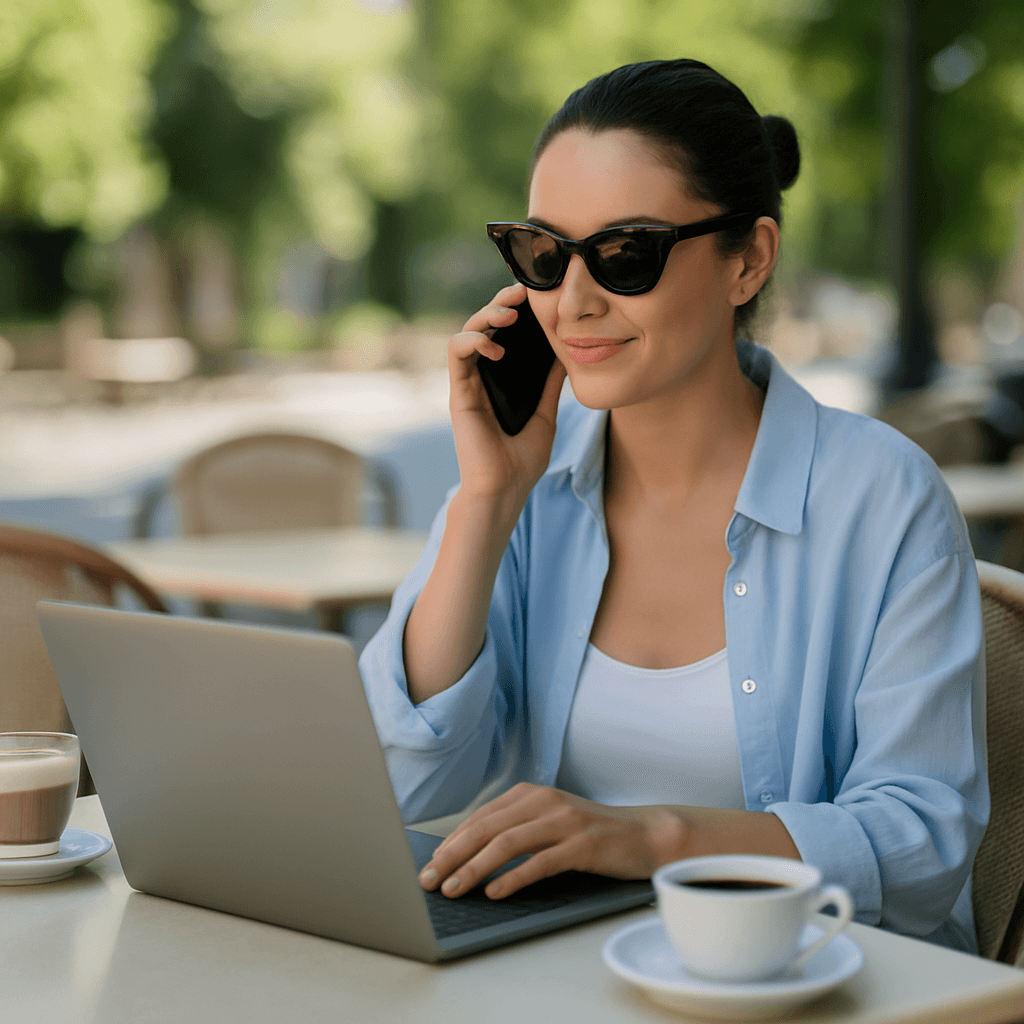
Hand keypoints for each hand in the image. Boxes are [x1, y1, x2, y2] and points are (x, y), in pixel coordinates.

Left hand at [417, 783, 686, 899]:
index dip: (451, 842)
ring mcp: (565, 821)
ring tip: (453, 889)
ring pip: (508, 843)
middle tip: (429, 879)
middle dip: (452, 855)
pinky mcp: (583, 845)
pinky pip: (541, 862)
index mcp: (531, 794)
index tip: (430, 865)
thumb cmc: (592, 834)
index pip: (480, 818)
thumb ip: (516, 830)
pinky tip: (495, 892)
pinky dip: (514, 878)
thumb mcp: (549, 822)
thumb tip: (468, 855)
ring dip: (474, 868)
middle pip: (487, 828)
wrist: (645, 834)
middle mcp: (544, 802)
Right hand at [448, 284, 566, 502]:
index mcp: (501, 380)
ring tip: (509, 316)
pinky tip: (496, 347)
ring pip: (467, 332)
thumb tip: (568, 354)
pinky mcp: (459, 393)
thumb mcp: (546, 414)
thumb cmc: (522, 460)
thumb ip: (550, 385)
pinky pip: (457, 354)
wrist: (506, 489)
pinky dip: (473, 341)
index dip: (515, 310)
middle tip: (522, 293)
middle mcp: (482, 377)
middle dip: (501, 303)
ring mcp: (468, 383)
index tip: (537, 295)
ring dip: (486, 316)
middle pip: (484, 325)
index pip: (504, 334)